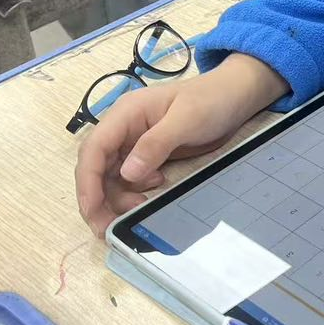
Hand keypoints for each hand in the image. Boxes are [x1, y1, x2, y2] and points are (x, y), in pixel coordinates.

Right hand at [75, 54, 289, 236]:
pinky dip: (134, 191)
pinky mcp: (147, 154)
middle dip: (98, 199)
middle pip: (97, 168)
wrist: (235, 96)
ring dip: (118, 197)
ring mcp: (134, 142)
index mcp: (126, 114)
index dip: (88, 182)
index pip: (94, 149)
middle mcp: (123, 128)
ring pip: (111, 177)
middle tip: (107, 228)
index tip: (92, 210)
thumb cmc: (212, 100)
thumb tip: (127, 173)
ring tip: (139, 207)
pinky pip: (129, 178)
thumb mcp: (187, 119)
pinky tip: (156, 187)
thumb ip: (156, 144)